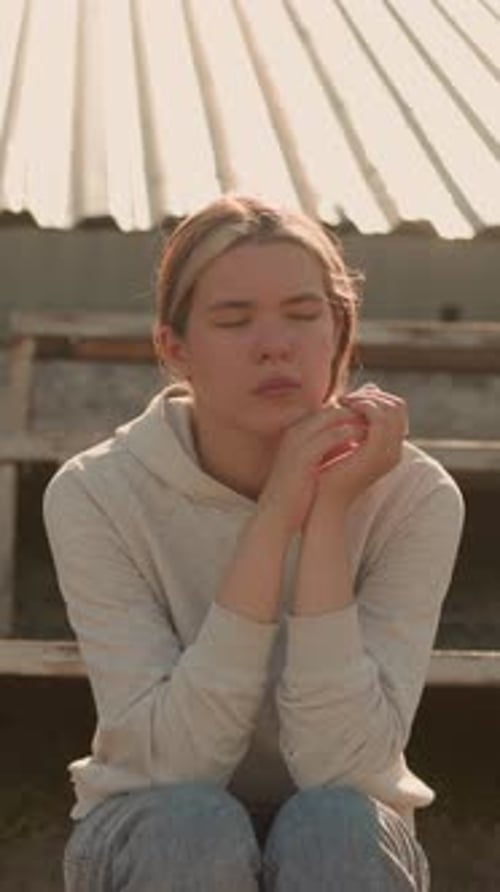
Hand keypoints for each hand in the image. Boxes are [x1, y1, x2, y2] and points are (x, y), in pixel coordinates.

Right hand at [258, 403, 365, 534]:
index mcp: (298, 431)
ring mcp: (298, 440)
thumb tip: (358, 438)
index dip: (355, 413)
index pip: (331, 409)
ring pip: (333, 416)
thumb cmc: (298, 491)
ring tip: (378, 429)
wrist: (276, 514)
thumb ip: (332, 448)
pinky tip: (366, 442)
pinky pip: (331, 436)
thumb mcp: (315, 463)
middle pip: (334, 408)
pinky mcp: (302, 455)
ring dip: (358, 420)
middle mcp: (297, 430)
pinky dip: (350, 435)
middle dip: (359, 413)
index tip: (375, 422)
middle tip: (381, 422)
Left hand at [314, 384, 407, 510]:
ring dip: (366, 398)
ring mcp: (389, 452)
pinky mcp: (377, 452)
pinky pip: (379, 418)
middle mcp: (395, 450)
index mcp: (390, 449)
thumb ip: (355, 419)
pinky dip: (363, 406)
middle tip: (346, 398)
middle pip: (398, 406)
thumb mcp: (346, 440)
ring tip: (343, 401)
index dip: (376, 398)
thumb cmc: (329, 470)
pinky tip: (343, 407)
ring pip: (391, 409)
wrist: (324, 498)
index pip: (397, 410)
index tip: (351, 398)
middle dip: (373, 395)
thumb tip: (365, 388)